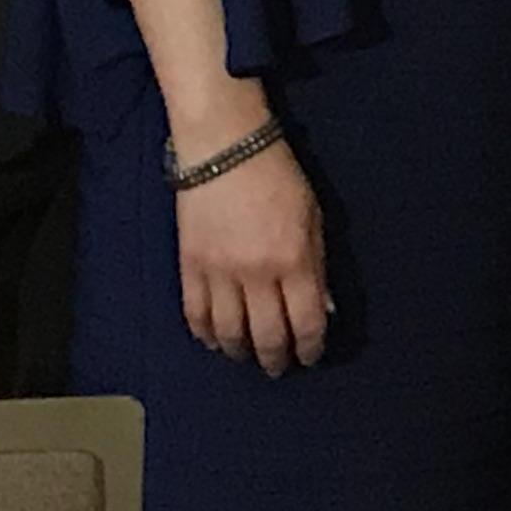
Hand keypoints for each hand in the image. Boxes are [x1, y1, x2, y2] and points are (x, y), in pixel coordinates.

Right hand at [177, 136, 330, 373]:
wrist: (223, 144)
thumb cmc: (276, 173)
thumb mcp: (312, 215)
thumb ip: (317, 264)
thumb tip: (321, 307)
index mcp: (294, 259)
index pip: (307, 322)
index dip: (311, 347)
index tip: (310, 356)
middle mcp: (257, 273)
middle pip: (268, 337)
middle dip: (276, 359)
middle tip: (278, 366)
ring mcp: (220, 272)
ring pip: (229, 333)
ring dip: (240, 351)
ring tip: (247, 354)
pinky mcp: (190, 266)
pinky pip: (196, 314)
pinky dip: (205, 334)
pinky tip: (215, 339)